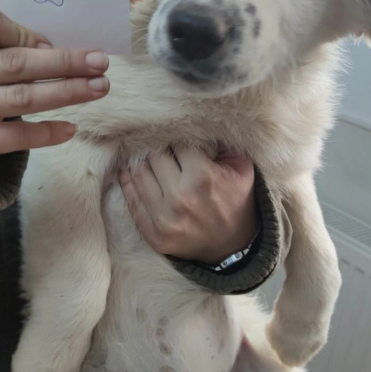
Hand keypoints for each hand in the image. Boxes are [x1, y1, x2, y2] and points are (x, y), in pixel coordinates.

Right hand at [0, 5, 109, 185]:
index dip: (25, 32)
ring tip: (98, 88)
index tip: (52, 45)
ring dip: (66, 92)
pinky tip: (70, 127)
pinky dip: (46, 132)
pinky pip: (14, 137)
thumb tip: (53, 50)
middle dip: (63, 63)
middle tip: (101, 63)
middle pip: (13, 63)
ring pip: (19, 99)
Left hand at [119, 147, 256, 264]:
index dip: (178, 141)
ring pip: (138, 175)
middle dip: (159, 151)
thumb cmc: (237, 202)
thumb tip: (201, 124)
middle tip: (161, 150)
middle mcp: (181, 197)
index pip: (177, 145)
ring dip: (140, 163)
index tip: (177, 143)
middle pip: (154, 158)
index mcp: (203, 177)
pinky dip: (128, 183)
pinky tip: (128, 172)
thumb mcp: (242, 169)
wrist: (233, 248)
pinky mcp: (154, 235)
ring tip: (144, 158)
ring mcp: (165, 219)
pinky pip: (132, 202)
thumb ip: (224, 144)